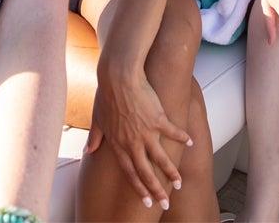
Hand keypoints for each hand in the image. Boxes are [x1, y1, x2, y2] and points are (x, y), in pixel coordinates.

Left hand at [85, 62, 190, 209]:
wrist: (118, 76)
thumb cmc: (106, 94)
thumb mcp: (97, 118)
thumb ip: (95, 136)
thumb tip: (88, 150)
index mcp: (118, 144)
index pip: (129, 172)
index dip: (138, 187)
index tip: (146, 201)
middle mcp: (133, 143)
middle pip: (146, 172)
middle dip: (156, 190)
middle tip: (164, 203)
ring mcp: (146, 132)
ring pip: (161, 159)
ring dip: (171, 172)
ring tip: (179, 183)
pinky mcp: (158, 119)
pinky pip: (172, 132)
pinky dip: (182, 138)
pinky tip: (190, 143)